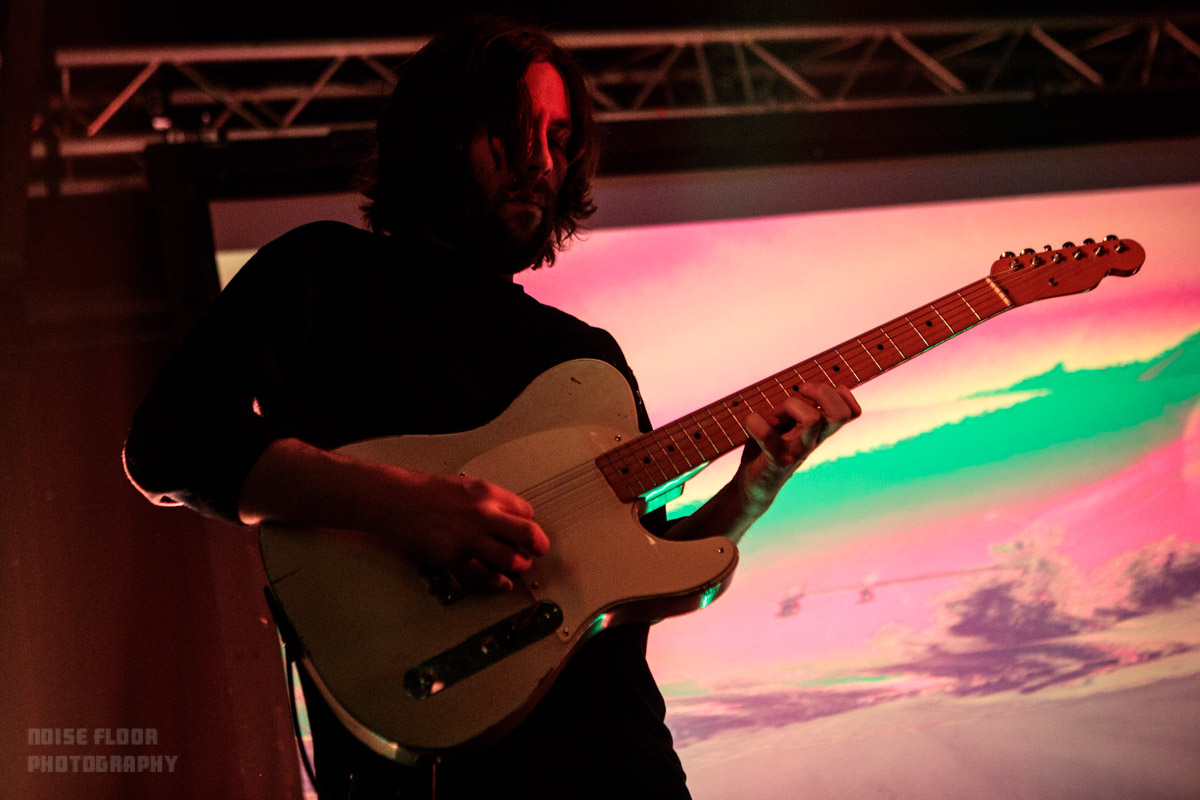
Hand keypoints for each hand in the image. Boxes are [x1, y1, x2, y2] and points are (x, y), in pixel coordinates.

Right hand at [383, 471, 549, 592]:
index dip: (529, 523)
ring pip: (512, 560)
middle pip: (529, 534)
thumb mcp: (468, 486)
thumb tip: (511, 518)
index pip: (527, 512)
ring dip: (519, 565)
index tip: (527, 531)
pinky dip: (497, 582)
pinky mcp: (455, 558)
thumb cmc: (430, 493)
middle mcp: (483, 515)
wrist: (399, 501)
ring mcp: (470, 538)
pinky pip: (484, 576)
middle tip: (538, 550)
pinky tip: (503, 583)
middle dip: (539, 546)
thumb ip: (491, 502)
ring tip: (518, 565)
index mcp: (488, 493)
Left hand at [737, 382, 860, 507]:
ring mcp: (798, 452)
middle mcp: (815, 441)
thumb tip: (794, 386)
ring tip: (776, 414)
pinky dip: (757, 423)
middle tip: (800, 392)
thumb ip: (796, 407)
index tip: (813, 391)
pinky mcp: (777, 460)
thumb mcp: (787, 424)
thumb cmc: (769, 447)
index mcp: (820, 431)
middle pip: (840, 414)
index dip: (839, 394)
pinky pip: (771, 438)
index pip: (851, 412)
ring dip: (791, 405)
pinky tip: (751, 421)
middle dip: (822, 392)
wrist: (754, 485)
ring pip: (813, 420)